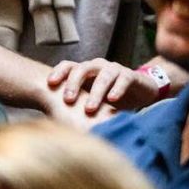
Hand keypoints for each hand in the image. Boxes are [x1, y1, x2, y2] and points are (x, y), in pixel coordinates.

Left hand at [44, 58, 160, 116]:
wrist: (138, 94)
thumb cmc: (107, 100)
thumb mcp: (88, 101)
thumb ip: (72, 106)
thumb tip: (49, 121)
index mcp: (84, 72)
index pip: (68, 66)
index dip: (58, 72)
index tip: (50, 84)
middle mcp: (97, 67)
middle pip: (82, 68)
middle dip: (74, 83)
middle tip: (68, 100)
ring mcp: (114, 70)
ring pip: (103, 75)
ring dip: (96, 91)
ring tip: (89, 108)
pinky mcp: (130, 75)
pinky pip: (123, 79)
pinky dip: (117, 88)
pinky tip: (112, 99)